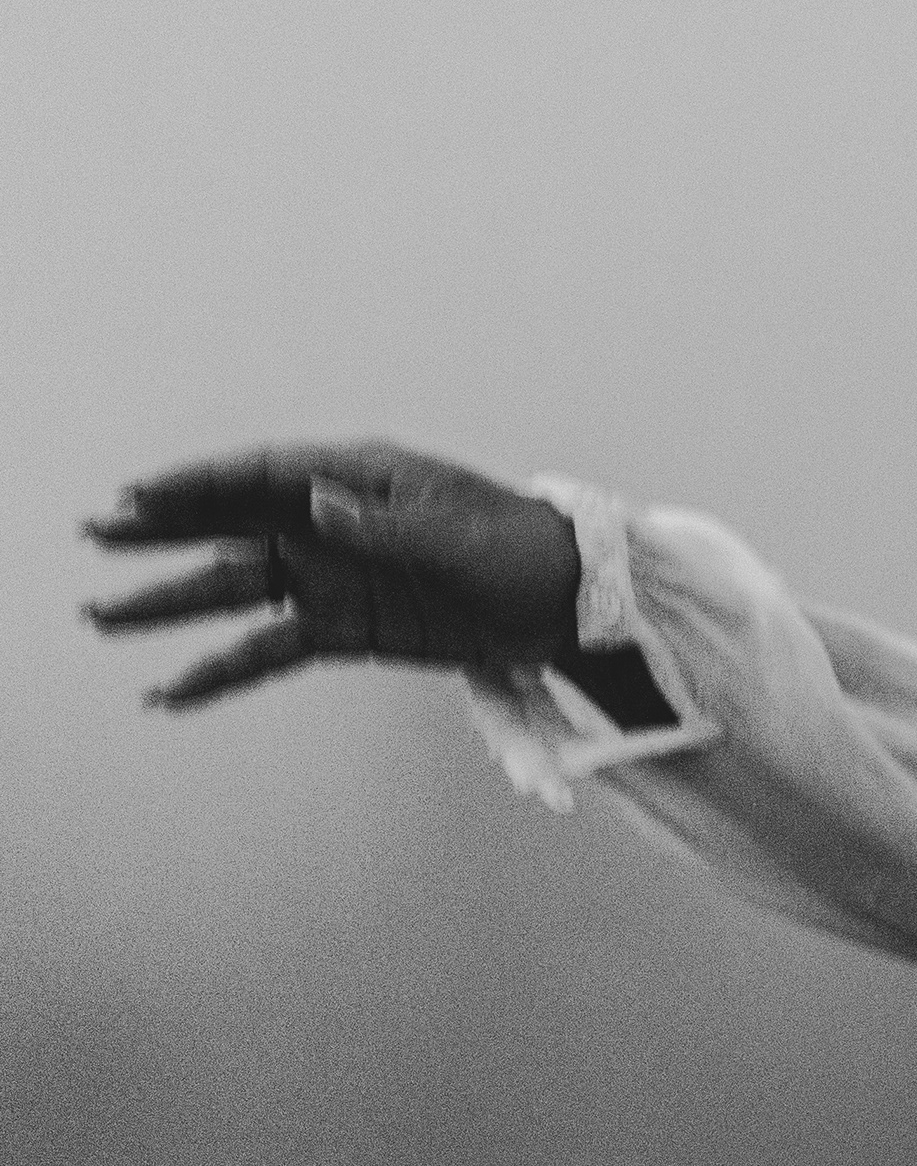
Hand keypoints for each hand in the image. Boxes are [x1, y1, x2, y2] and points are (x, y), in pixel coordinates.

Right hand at [83, 442, 582, 708]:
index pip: (268, 474)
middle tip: (97, 535)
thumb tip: (315, 501)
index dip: (202, 483)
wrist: (569, 603)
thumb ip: (385, 526)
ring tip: (104, 616)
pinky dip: (223, 670)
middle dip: (165, 529)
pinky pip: (271, 648)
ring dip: (172, 602)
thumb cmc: (523, 549)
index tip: (138, 495)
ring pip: (238, 588)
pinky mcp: (347, 628)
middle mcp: (338, 524)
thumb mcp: (459, 537)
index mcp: (365, 480)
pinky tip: (173, 691)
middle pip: (234, 524)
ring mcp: (337, 577)